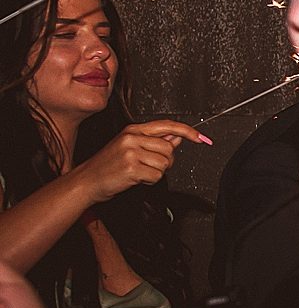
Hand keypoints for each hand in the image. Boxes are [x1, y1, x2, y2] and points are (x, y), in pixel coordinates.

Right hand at [74, 120, 209, 202]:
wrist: (86, 181)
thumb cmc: (108, 166)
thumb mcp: (130, 147)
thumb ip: (154, 141)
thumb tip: (177, 137)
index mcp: (132, 130)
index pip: (167, 125)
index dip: (188, 131)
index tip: (202, 138)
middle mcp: (131, 137)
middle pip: (169, 148)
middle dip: (165, 161)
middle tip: (148, 165)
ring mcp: (130, 152)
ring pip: (165, 163)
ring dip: (156, 172)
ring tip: (139, 172)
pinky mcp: (131, 168)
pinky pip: (157, 176)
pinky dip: (150, 181)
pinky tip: (136, 178)